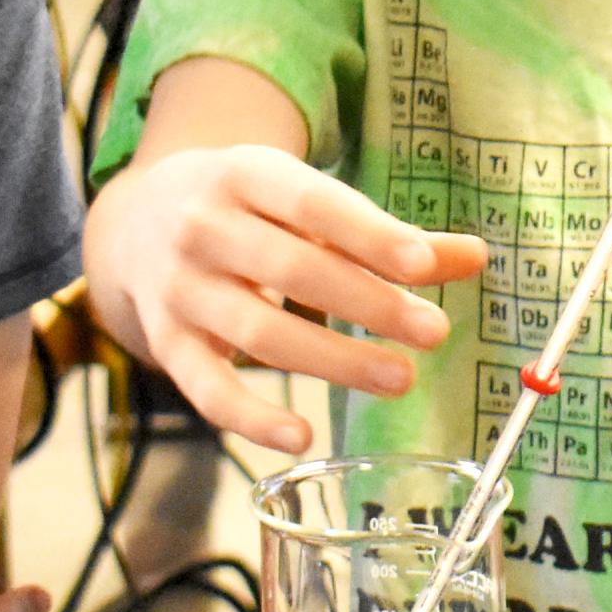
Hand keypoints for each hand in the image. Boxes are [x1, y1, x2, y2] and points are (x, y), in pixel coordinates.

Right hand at [82, 144, 485, 451]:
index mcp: (243, 174)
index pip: (311, 202)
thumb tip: (478, 257)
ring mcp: (178, 288)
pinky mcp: (165, 343)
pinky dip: (252, 418)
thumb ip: (388, 235)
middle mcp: (202, 227)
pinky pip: (207, 388)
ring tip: (401, 378)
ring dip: (333, 360)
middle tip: (435, 332)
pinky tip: (302, 437)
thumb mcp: (304, 201)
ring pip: (257, 332)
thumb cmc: (247, 210)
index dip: (368, 234)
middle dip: (367, 303)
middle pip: (290, 269)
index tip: (425, 266)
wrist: (134, 222)